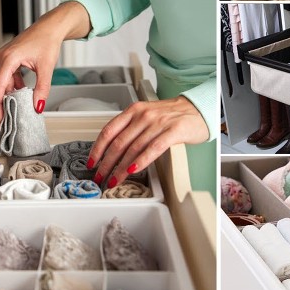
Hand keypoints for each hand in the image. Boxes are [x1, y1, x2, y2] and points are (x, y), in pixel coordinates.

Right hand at [0, 1, 90, 125]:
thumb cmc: (47, 41)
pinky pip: (7, 77)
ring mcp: (5, 58)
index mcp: (8, 59)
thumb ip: (42, 89)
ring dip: (7, 96)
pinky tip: (20, 94)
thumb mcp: (46, 68)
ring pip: (1, 82)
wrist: (51, 28)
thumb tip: (38, 106)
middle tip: (3, 120)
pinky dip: (12, 87)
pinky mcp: (10, 59)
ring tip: (13, 110)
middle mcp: (2, 58)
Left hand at [87, 97, 208, 187]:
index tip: (92, 162)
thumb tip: (113, 150)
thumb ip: (131, 128)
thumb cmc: (172, 115)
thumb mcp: (147, 115)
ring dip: (121, 168)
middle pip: (118, 143)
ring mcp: (158, 123)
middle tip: (100, 177)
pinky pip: (153, 148)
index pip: (109, 130)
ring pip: (133, 148)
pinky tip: (133, 170)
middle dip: (106, 163)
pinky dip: (141, 161)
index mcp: (134, 111)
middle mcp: (143, 115)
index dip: (98, 148)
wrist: (198, 109)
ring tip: (114, 180)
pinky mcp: (173, 132)